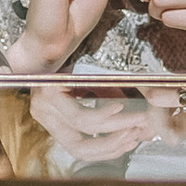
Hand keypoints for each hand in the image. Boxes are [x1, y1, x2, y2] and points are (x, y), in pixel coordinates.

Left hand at [25, 75, 165, 163]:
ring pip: (83, 131)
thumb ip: (118, 110)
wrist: (54, 34)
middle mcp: (44, 115)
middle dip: (113, 143)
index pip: (81, 151)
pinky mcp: (48, 93)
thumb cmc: (76, 62)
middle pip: (80, 148)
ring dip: (115, 127)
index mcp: (53, 120)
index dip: (108, 151)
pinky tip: (119, 107)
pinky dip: (103, 114)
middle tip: (137, 133)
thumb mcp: (99, 89)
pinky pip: (79, 116)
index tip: (132, 142)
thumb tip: (143, 132)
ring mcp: (43, 105)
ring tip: (137, 120)